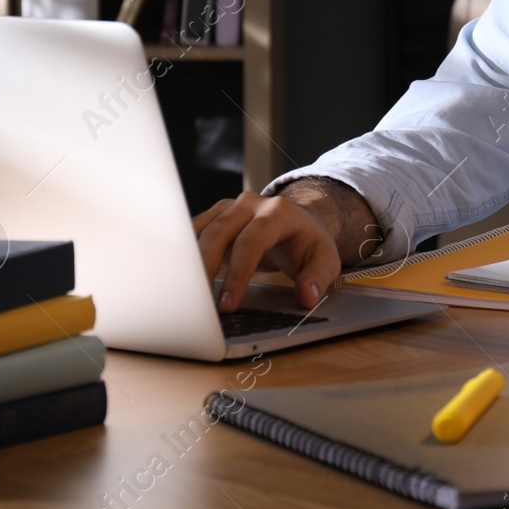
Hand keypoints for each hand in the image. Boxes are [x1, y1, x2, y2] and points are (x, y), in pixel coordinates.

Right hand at [192, 190, 344, 312]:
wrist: (299, 222)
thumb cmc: (309, 243)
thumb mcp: (326, 259)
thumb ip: (318, 277)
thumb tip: (307, 295)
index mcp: (279, 212)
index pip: (252, 240)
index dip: (238, 272)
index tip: (229, 303)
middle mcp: (251, 204)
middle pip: (219, 232)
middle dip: (206, 270)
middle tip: (201, 304)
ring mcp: (230, 207)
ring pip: (201, 231)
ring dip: (191, 263)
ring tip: (187, 295)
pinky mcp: (215, 216)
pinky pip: (194, 232)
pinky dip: (186, 255)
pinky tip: (182, 278)